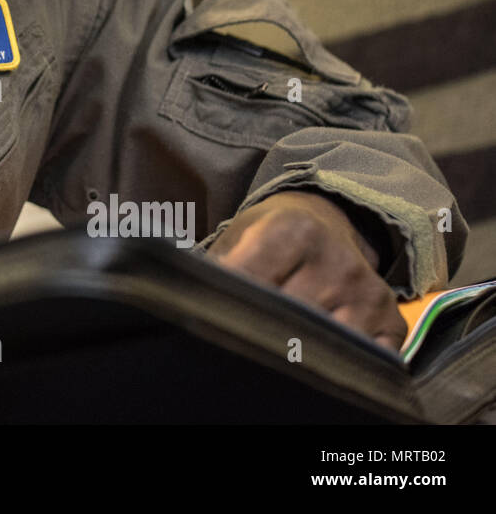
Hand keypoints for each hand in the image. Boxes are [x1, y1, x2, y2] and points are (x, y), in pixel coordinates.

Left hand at [206, 190, 406, 349]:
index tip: (213, 316)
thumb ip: (217, 269)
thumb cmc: (269, 235)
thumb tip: (193, 303)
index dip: (228, 305)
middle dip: (260, 332)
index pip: (252, 283)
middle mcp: (339, 260)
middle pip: (289, 320)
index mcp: (293, 231)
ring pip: (325, 347)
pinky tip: (317, 353)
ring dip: (298, 352)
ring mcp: (368, 292)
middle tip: (244, 336)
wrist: (327, 220)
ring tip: (279, 344)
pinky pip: (367, 360)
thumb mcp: (236, 237)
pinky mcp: (393, 319)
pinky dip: (340, 365)